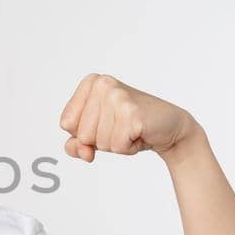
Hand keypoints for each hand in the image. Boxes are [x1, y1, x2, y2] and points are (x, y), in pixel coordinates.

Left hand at [58, 73, 195, 162]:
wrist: (168, 128)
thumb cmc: (129, 128)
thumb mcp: (95, 135)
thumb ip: (76, 145)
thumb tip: (83, 152)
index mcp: (91, 82)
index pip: (66, 123)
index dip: (84, 132)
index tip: (105, 122)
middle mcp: (103, 85)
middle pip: (82, 134)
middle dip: (101, 140)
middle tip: (121, 127)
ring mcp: (118, 97)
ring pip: (99, 142)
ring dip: (116, 144)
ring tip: (131, 130)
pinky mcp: (132, 113)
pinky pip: (116, 146)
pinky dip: (128, 148)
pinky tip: (139, 134)